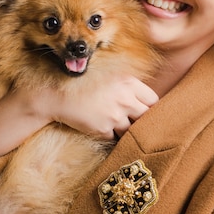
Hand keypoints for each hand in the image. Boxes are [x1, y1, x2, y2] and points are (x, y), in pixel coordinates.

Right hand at [33, 75, 158, 139]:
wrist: (59, 95)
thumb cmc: (85, 82)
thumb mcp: (111, 75)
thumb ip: (130, 85)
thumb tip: (146, 100)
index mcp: (129, 83)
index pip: (154, 100)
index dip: (151, 106)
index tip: (148, 110)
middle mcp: (125, 100)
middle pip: (147, 117)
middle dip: (143, 120)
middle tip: (139, 122)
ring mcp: (114, 116)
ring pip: (132, 130)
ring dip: (128, 131)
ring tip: (120, 127)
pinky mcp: (103, 129)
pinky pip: (115, 137)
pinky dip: (112, 136)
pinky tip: (106, 130)